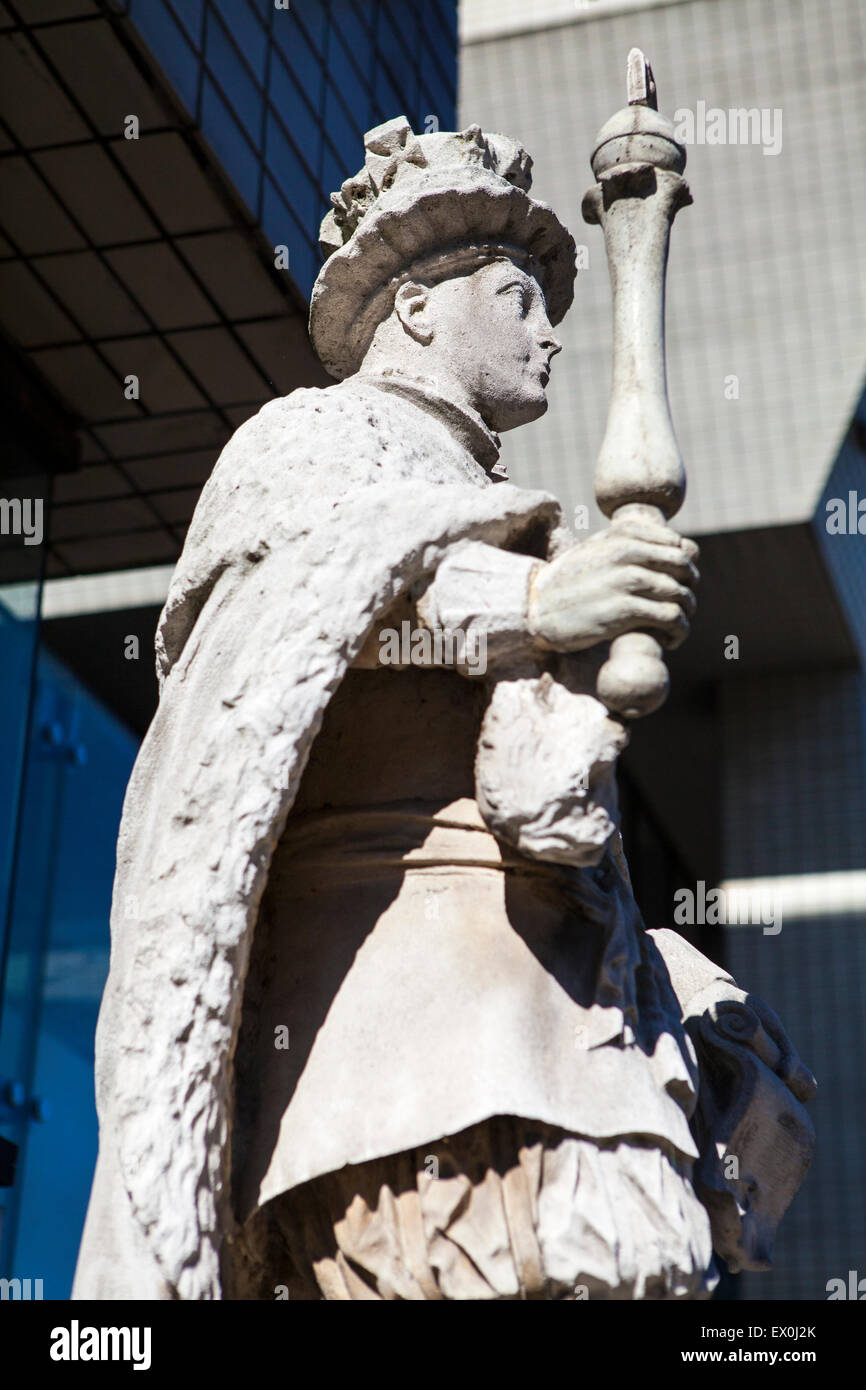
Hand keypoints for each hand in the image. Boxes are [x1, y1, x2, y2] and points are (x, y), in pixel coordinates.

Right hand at [528, 513, 698, 652]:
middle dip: (689, 587)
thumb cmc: (571, 582)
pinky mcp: (624, 611)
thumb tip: (687, 548)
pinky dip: (679, 630)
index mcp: (622, 535)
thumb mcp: (598, 550)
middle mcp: (627, 553)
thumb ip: (635, 543)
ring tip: (677, 626)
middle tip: (682, 605)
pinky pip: (670, 617)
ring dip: (686, 613)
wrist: (537, 608)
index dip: (683, 565)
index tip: (677, 582)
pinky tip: (672, 639)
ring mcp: (626, 581)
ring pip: (680, 594)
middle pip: (683, 567)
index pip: (676, 543)